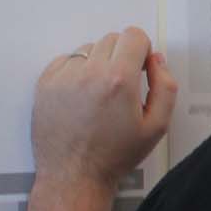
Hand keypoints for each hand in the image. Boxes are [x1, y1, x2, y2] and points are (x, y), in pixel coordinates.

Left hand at [31, 27, 176, 190]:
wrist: (74, 175)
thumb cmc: (113, 155)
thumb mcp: (157, 126)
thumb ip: (166, 86)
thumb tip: (157, 61)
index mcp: (119, 80)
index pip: (134, 36)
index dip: (143, 49)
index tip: (140, 66)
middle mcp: (89, 73)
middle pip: (112, 39)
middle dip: (122, 55)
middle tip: (122, 84)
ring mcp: (63, 77)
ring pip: (88, 49)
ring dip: (98, 62)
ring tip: (100, 91)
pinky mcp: (45, 84)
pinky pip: (65, 60)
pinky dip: (76, 70)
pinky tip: (82, 93)